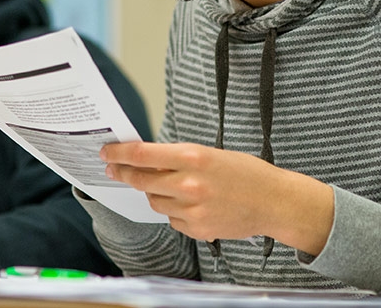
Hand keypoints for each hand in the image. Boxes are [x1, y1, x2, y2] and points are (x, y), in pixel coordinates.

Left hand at [100, 141, 332, 255]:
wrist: (275, 202)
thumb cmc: (245, 172)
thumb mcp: (210, 153)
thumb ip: (178, 157)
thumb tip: (144, 158)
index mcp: (193, 157)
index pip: (142, 154)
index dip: (119, 153)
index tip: (106, 152)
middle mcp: (190, 184)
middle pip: (141, 179)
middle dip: (124, 173)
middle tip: (114, 168)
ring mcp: (193, 210)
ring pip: (154, 200)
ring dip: (154, 192)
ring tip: (173, 185)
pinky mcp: (198, 230)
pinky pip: (171, 219)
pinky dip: (174, 210)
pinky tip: (192, 204)